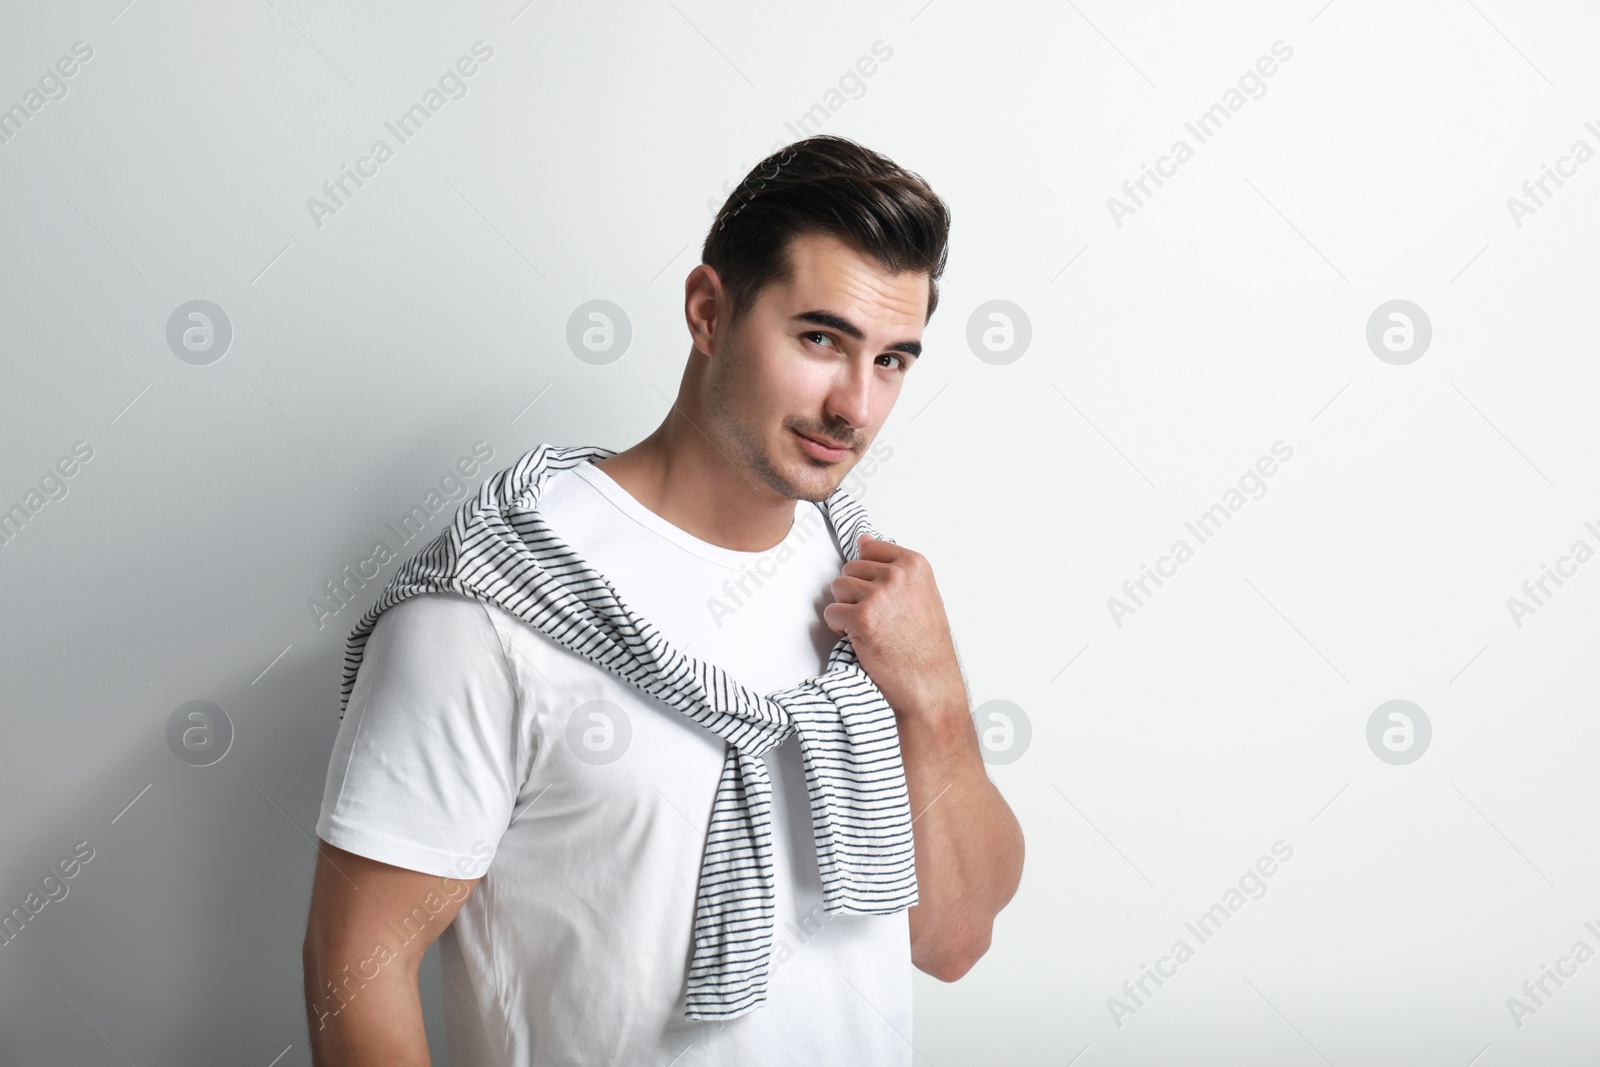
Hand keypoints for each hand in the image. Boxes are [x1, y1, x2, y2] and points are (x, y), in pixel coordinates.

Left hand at [823, 532, 965, 717]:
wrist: (930, 681)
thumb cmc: (927, 643)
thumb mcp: (922, 593)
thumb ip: (893, 566)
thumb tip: (863, 540)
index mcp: (914, 565)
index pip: (869, 548)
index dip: (867, 574)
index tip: (879, 594)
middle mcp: (896, 575)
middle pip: (850, 568)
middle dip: (855, 593)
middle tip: (876, 617)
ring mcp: (877, 595)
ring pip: (837, 588)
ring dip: (845, 608)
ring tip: (868, 626)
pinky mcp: (860, 618)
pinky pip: (831, 613)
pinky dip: (839, 628)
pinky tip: (860, 639)